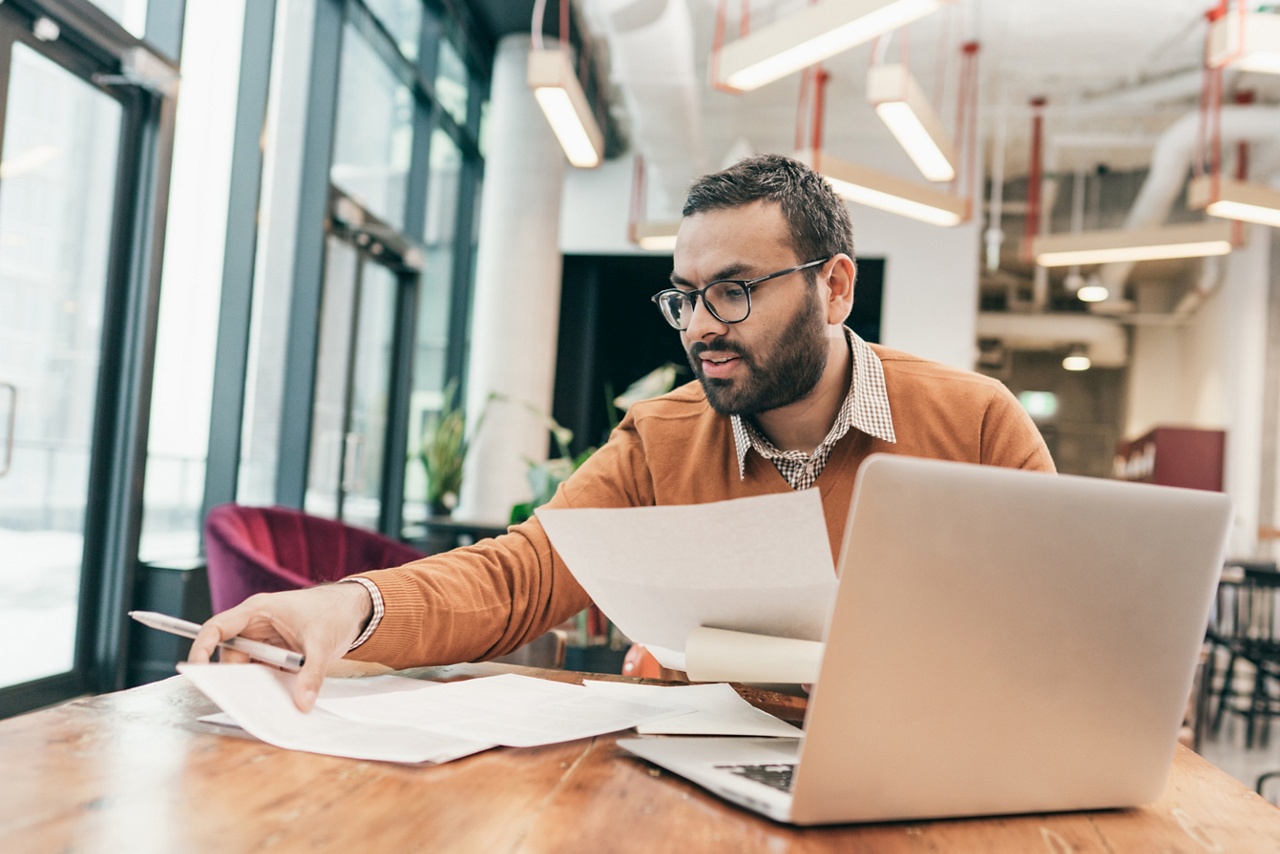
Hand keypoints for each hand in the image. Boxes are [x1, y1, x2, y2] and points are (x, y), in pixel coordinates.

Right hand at [188, 583, 373, 711]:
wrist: (354, 609)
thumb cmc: (334, 612)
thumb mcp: (323, 643)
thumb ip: (312, 674)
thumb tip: (302, 704)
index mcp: (257, 611)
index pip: (217, 629)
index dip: (202, 648)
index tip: (196, 670)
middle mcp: (255, 626)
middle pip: (231, 656)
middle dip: (236, 678)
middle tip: (244, 699)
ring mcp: (265, 642)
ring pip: (248, 669)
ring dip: (257, 684)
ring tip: (269, 700)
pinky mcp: (276, 655)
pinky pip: (264, 674)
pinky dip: (270, 686)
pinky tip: (281, 698)